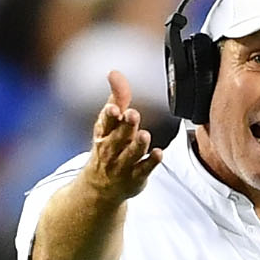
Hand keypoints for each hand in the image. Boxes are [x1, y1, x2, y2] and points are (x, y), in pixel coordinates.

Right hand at [83, 71, 159, 201]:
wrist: (101, 186)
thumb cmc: (107, 147)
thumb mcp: (109, 122)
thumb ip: (117, 97)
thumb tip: (114, 72)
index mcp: (103, 133)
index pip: (105, 123)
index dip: (109, 115)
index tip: (114, 109)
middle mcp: (111, 149)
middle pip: (118, 137)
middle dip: (125, 126)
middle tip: (133, 115)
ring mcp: (123, 165)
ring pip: (131, 154)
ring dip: (138, 144)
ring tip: (144, 135)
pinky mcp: (136, 177)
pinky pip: (144, 170)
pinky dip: (151, 162)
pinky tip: (158, 154)